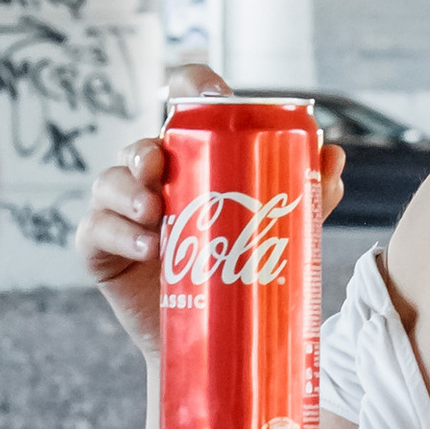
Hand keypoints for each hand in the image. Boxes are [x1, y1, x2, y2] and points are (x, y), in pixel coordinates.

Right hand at [74, 64, 342, 360]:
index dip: (189, 86)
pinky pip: (95, 230)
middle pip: (139, 148)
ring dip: (127, 193)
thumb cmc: (240, 275)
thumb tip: (334, 155)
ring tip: (153, 216)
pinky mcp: (102, 249)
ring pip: (110, 183)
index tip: (205, 88)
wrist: (213, 343)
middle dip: (144, 152)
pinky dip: (117, 232)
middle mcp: (153, 180)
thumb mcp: (280, 234)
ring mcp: (122, 213)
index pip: (183, 111)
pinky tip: (145, 246)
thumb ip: (306, 198)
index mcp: (192, 162)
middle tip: (159, 168)